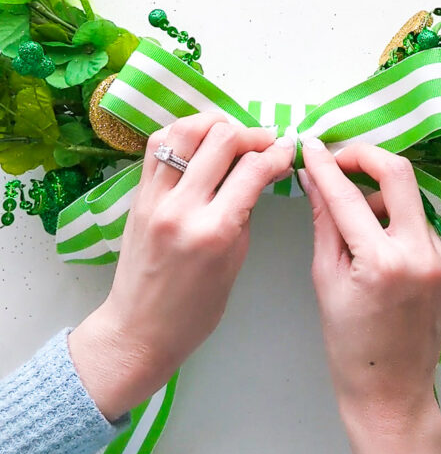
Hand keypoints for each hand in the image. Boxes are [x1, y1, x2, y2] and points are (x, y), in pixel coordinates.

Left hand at [69, 113, 293, 420]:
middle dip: (251, 133)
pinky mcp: (138, 194)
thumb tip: (259, 172)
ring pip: (184, 130)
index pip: (253, 170)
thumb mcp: (235, 260)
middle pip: (221, 138)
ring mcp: (155, 197)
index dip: (277, 153)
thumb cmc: (196, 310)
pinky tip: (199, 141)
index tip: (287, 150)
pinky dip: (182, 133)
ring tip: (231, 134)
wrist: (140, 330)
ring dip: (214, 123)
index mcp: (214, 231)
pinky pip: (158, 145)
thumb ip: (245, 210)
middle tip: (264, 143)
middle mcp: (181, 207)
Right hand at [301, 139, 440, 453]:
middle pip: (399, 173)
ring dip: (382, 201)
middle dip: (366, 156)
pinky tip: (384, 256)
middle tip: (341, 159)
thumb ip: (325, 220)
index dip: (327, 166)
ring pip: (410, 203)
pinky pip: (422, 230)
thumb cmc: (348, 344)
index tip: (312, 147)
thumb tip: (314, 177)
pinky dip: (399, 230)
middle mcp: (422, 256)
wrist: (391, 393)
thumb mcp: (325, 278)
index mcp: (383, 262)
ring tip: (358, 227)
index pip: (348, 195)